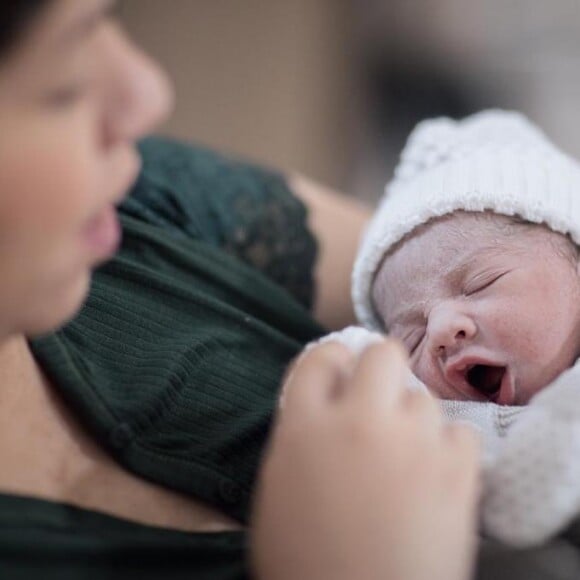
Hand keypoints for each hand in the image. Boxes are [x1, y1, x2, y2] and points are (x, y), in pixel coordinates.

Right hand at [251, 340, 480, 579]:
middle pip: (382, 354)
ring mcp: (413, 444)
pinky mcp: (455, 473)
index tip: (341, 370)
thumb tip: (323, 402)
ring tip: (404, 451)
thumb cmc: (305, 559)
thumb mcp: (279, 487)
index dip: (332, 359)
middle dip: (379, 368)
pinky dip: (447, 447)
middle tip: (376, 396)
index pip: (321, 358)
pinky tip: (432, 472)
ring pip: (423, 397)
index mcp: (306, 427)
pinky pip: (459, 434)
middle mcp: (360, 422)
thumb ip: (299, 433)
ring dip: (411, 417)